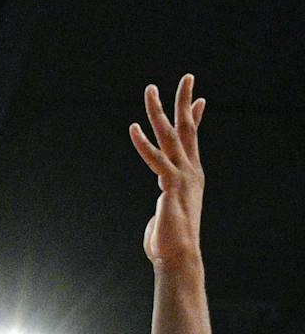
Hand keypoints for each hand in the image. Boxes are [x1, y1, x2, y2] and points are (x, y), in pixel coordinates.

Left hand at [130, 74, 204, 266]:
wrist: (179, 257)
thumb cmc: (169, 242)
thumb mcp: (168, 215)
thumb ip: (164, 205)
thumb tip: (162, 209)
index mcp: (191, 176)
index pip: (194, 140)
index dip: (196, 118)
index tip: (200, 99)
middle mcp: (191, 172)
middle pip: (188, 128)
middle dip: (184, 102)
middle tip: (187, 76)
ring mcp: (183, 177)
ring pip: (171, 135)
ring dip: (159, 111)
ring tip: (151, 89)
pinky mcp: (171, 186)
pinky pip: (155, 159)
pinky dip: (143, 144)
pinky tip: (134, 128)